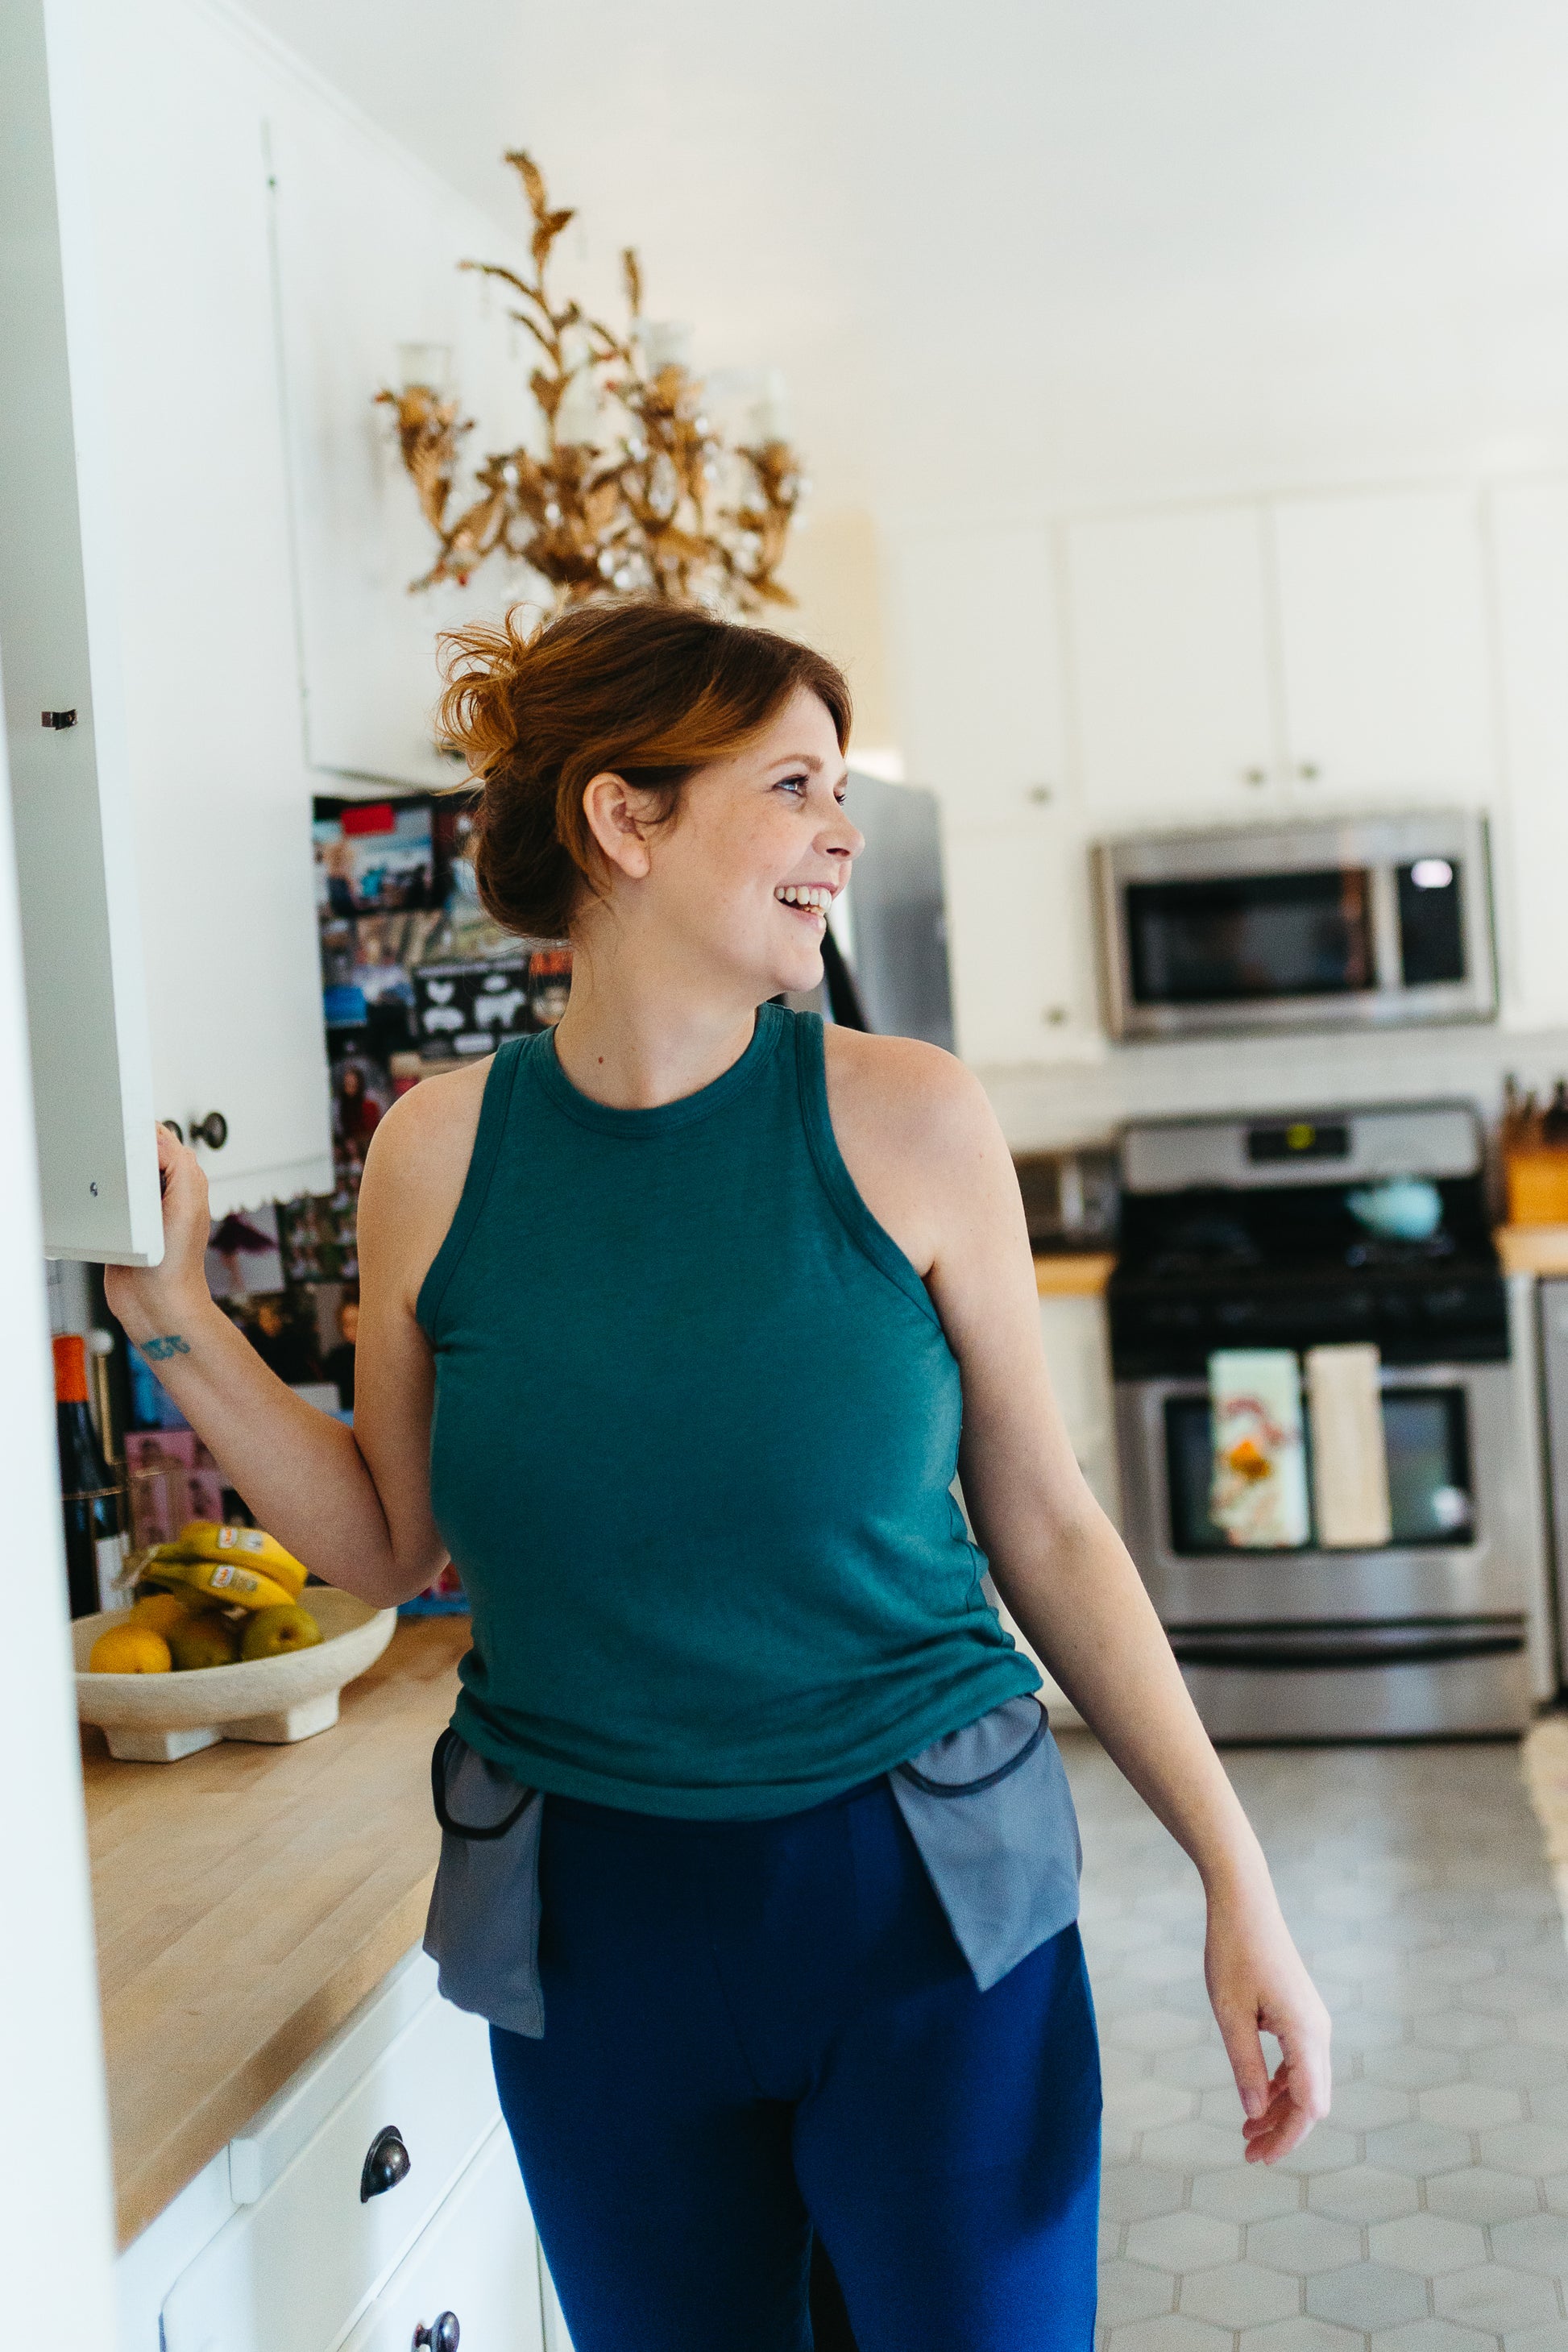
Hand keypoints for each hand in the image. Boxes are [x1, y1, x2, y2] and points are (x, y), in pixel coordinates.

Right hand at [103, 1124, 213, 1343]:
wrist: (156, 1307)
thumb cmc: (176, 1267)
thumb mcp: (185, 1207)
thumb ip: (179, 1168)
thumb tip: (160, 1139)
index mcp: (187, 1184)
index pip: (165, 1141)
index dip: (145, 1134)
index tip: (125, 1134)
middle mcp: (167, 1194)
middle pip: (140, 1155)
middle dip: (125, 1150)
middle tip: (111, 1153)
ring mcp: (143, 1210)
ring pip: (121, 1175)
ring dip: (109, 1173)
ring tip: (104, 1178)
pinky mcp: (122, 1226)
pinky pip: (106, 1200)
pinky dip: (98, 1197)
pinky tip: (96, 1201)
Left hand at [1205, 1876, 1330, 2162]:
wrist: (1245, 1902)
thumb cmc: (1233, 1952)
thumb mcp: (1230, 2013)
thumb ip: (1245, 2066)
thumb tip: (1255, 2114)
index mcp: (1305, 2033)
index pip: (1307, 2106)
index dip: (1286, 2138)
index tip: (1257, 2157)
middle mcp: (1319, 2031)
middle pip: (1312, 2100)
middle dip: (1284, 2131)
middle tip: (1247, 2152)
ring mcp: (1314, 2021)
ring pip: (1307, 2084)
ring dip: (1281, 2110)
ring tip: (1247, 2132)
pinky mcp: (1303, 2014)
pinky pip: (1300, 2062)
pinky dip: (1281, 2086)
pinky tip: (1256, 2097)